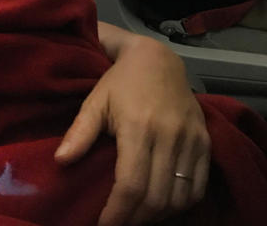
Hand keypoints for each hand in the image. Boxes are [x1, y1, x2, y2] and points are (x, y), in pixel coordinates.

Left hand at [56, 27, 209, 225]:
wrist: (159, 59)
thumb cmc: (120, 82)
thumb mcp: (95, 101)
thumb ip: (80, 132)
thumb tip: (61, 161)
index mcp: (139, 127)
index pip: (132, 185)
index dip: (118, 213)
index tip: (103, 225)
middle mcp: (170, 136)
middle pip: (157, 197)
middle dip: (135, 220)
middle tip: (117, 225)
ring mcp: (191, 140)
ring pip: (179, 197)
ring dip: (157, 216)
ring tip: (136, 218)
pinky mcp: (205, 142)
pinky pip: (198, 187)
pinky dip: (180, 204)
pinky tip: (161, 207)